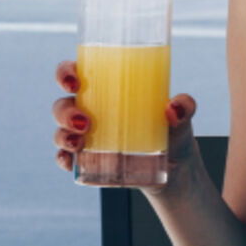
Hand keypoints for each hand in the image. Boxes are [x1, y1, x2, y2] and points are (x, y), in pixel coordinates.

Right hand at [51, 59, 198, 192]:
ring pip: (60, 132)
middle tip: (83, 121)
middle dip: (64, 111)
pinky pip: (66, 159)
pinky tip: (71, 161)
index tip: (74, 82)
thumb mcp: (182, 118)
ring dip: (63, 136)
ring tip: (79, 143)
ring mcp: (86, 138)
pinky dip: (64, 160)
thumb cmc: (173, 133)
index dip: (65, 73)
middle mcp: (90, 111)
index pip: (75, 74)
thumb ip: (185, 107)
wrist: (176, 171)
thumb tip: (175, 107)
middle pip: (62, 105)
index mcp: (106, 90)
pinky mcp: (89, 162)